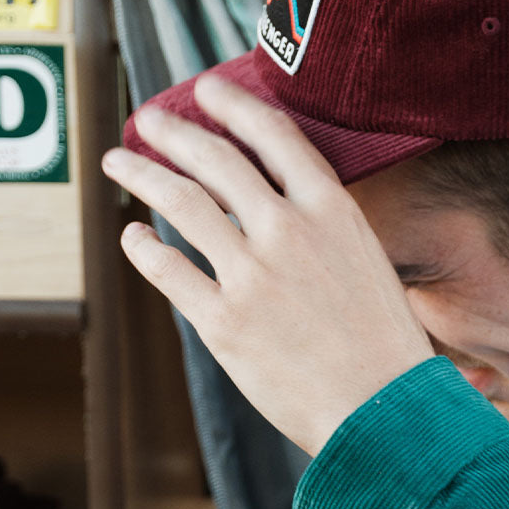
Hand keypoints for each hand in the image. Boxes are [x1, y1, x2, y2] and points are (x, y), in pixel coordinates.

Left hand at [101, 76, 433, 456]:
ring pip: (179, 202)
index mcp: (334, 214)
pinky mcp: (223, 322)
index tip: (209, 93)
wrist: (385, 415)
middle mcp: (288, 232)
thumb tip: (285, 215)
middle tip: (149, 120)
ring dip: (142, 174)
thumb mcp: (372, 271)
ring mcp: (252, 275)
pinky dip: (142, 247)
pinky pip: (166, 269)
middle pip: (216, 159)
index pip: (274, 136)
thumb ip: (328, 236)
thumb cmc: (388, 353)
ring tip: (120, 162)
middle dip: (174, 132)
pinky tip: (134, 237)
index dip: (234, 105)